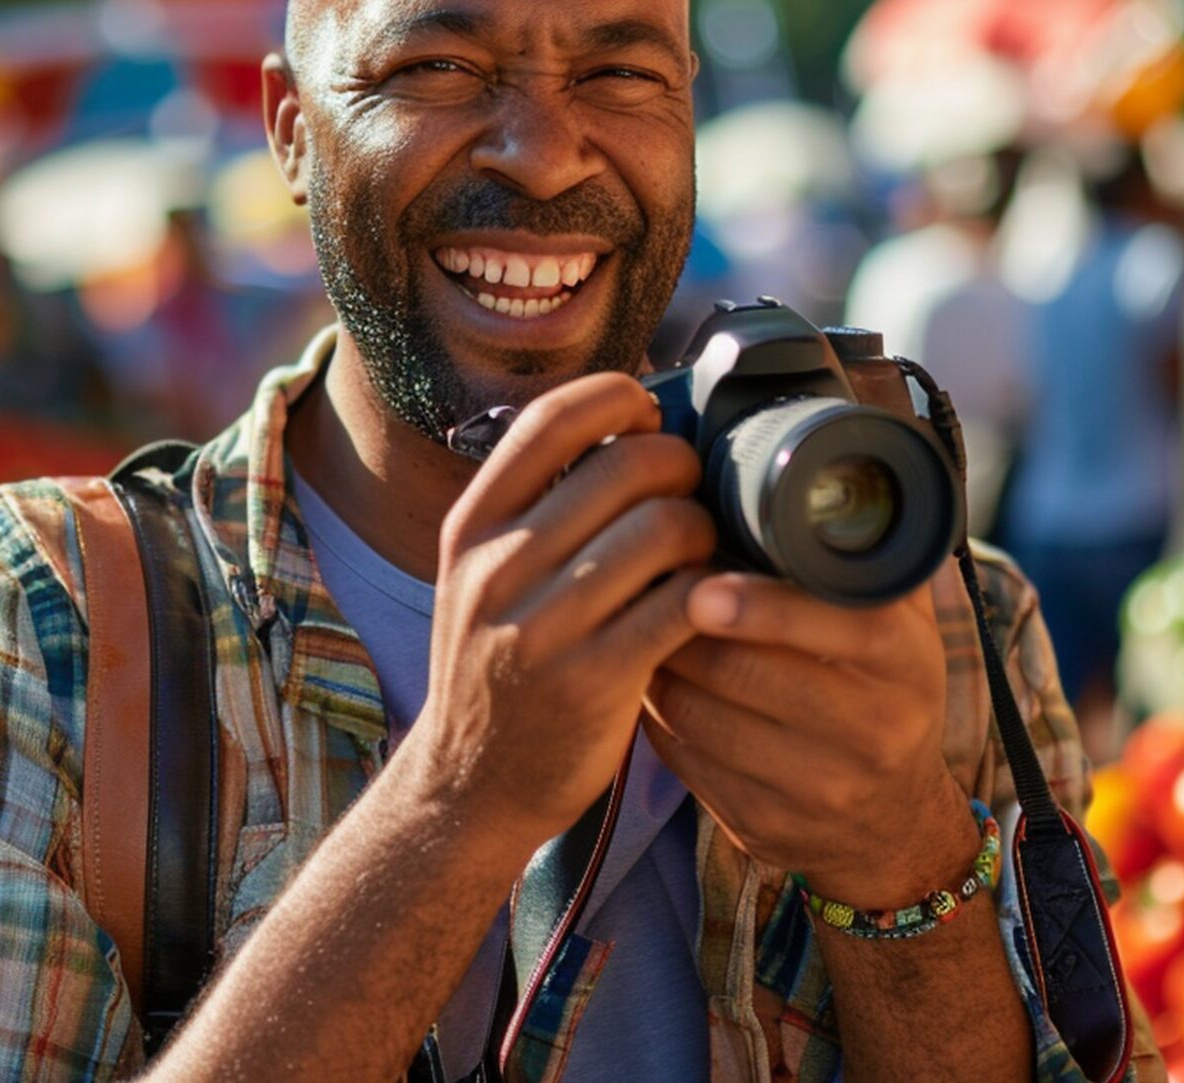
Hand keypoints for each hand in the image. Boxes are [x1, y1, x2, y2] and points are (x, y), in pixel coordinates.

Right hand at [403, 373, 717, 849]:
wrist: (469, 785)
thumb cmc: (500, 664)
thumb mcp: (483, 575)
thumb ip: (537, 505)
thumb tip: (628, 415)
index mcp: (472, 527)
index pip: (551, 419)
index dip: (618, 397)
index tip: (649, 415)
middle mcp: (498, 569)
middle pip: (627, 464)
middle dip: (682, 468)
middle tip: (693, 495)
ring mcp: (542, 627)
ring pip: (665, 528)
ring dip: (705, 531)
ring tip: (701, 553)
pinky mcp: (594, 682)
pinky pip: (684, 603)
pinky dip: (713, 592)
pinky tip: (710, 604)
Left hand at [644, 571, 978, 907]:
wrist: (893, 825)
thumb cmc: (883, 688)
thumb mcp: (901, 623)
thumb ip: (868, 552)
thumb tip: (821, 467)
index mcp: (903, 660)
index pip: (825, 623)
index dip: (755, 602)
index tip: (702, 579)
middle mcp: (871, 729)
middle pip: (743, 668)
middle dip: (681, 625)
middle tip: (644, 584)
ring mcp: (817, 788)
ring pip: (700, 713)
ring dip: (657, 663)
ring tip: (636, 623)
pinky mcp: (762, 825)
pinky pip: (683, 757)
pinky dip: (655, 712)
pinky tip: (649, 680)